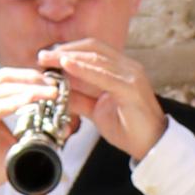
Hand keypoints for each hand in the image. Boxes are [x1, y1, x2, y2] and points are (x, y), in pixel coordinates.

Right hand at [0, 65, 58, 194]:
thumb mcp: (15, 146)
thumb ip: (34, 134)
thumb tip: (62, 129)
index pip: (9, 80)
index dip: (31, 78)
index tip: (55, 84)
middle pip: (4, 77)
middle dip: (32, 78)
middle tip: (55, 85)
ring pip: (0, 89)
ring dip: (28, 89)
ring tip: (49, 93)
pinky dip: (12, 103)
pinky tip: (29, 101)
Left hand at [41, 41, 166, 160]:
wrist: (152, 146)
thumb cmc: (128, 128)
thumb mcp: (96, 111)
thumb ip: (78, 99)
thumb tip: (56, 91)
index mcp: (121, 70)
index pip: (93, 50)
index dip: (69, 49)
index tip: (47, 56)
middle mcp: (128, 67)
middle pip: (93, 48)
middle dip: (65, 50)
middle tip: (42, 56)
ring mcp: (132, 76)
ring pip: (97, 58)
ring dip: (70, 57)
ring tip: (49, 59)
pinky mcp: (131, 88)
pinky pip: (104, 75)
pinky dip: (84, 69)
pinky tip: (67, 66)